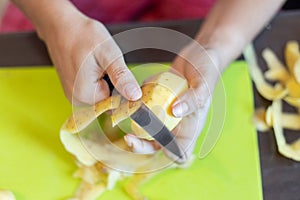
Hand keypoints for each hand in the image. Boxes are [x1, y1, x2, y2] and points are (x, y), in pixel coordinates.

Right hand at [42, 12, 141, 104]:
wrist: (61, 26)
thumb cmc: (83, 36)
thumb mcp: (109, 54)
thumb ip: (121, 77)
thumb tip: (135, 96)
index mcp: (85, 94)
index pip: (117, 102)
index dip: (123, 87)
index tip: (118, 70)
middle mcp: (77, 100)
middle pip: (108, 100)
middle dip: (114, 84)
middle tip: (107, 64)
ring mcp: (73, 96)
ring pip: (102, 95)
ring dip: (106, 82)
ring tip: (98, 64)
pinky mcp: (73, 91)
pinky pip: (93, 91)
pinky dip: (98, 81)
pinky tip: (93, 67)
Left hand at [124, 42, 222, 162]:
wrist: (199, 54)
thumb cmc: (207, 71)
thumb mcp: (203, 85)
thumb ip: (193, 100)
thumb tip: (175, 111)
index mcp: (191, 126)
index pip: (180, 152)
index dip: (170, 155)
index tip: (159, 146)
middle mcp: (176, 123)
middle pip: (157, 144)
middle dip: (141, 145)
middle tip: (128, 139)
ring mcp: (165, 113)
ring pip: (147, 129)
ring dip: (135, 127)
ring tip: (127, 116)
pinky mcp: (157, 101)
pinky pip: (144, 109)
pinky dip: (135, 107)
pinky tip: (129, 100)